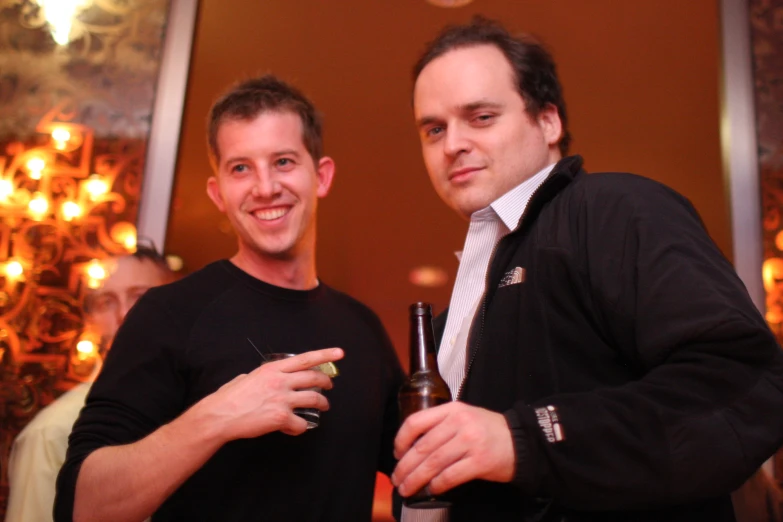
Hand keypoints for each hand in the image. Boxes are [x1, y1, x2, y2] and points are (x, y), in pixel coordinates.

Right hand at [195, 347, 343, 439]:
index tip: (339, 353)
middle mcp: (280, 381)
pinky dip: (300, 426)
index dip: (325, 355)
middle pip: (314, 378)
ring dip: (322, 403)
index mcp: (272, 369)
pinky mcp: (281, 418)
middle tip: (330, 386)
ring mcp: (282, 399)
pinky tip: (295, 427)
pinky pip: (301, 423)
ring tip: (324, 406)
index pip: (305, 359)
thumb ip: (261, 376)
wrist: (220, 415)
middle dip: (326, 382)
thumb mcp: (246, 377)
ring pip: (314, 399)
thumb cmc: (229, 397)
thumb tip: (266, 379)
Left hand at [391, 401, 514, 496]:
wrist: (522, 441)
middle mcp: (459, 423)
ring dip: (416, 479)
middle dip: (405, 467)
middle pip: (422, 447)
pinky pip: (450, 476)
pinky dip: (437, 485)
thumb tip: (412, 449)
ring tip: (407, 489)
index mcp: (452, 409)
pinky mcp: (480, 462)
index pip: (416, 422)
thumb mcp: (464, 417)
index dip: (401, 440)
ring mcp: (470, 442)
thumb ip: (441, 426)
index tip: (397, 454)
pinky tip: (431, 490)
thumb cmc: (488, 430)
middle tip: (397, 480)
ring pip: (433, 463)